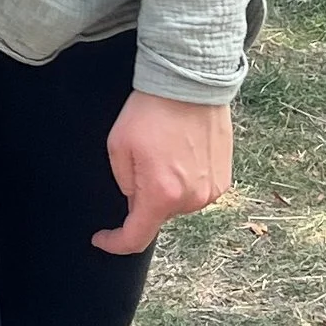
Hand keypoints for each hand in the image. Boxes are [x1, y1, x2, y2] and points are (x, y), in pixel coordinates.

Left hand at [94, 91, 231, 255]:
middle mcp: (191, 199)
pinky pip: (196, 190)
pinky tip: (180, 153)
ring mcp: (211, 190)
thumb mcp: (118, 147)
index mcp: (161, 195)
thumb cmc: (152, 110)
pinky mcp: (224, 178)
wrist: (190, 83)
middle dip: (143, 197)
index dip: (115, 243)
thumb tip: (136, 200)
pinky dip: (185, 179)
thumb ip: (124, 184)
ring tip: (164, 152)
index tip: (102, 238)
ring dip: (166, 189)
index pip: (135, 238)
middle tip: (140, 161)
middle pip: (158, 215)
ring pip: (178, 203)